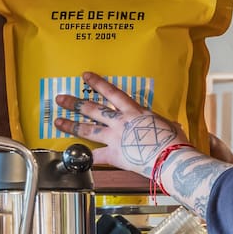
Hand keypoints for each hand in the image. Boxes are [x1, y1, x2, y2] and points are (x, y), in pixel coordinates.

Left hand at [52, 72, 232, 172]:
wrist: (171, 157)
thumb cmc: (175, 141)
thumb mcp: (169, 125)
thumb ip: (161, 123)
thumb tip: (170, 125)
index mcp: (134, 111)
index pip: (112, 93)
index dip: (97, 83)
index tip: (85, 76)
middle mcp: (120, 122)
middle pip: (93, 109)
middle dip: (75, 103)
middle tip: (61, 98)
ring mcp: (115, 138)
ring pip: (87, 129)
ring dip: (71, 124)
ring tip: (57, 121)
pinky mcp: (114, 155)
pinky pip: (94, 156)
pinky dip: (82, 157)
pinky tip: (71, 156)